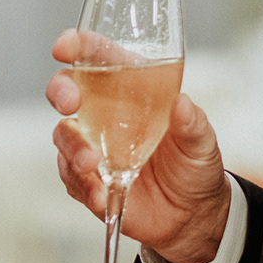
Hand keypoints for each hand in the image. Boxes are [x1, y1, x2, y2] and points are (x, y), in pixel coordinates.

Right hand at [49, 30, 232, 262]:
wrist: (192, 216)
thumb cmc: (194, 165)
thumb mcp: (201, 141)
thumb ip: (192, 122)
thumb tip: (182, 102)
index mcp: (129, 90)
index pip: (97, 57)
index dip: (77, 46)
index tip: (65, 47)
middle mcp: (103, 114)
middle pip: (66, 90)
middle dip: (61, 90)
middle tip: (69, 102)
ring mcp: (93, 147)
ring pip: (63, 136)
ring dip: (72, 146)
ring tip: (92, 163)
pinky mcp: (89, 181)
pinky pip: (71, 178)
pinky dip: (82, 184)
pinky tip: (99, 192)